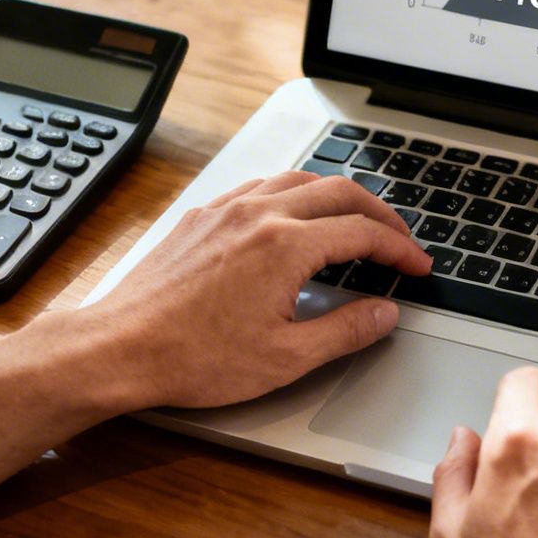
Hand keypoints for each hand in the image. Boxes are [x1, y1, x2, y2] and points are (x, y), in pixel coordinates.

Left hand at [86, 170, 432, 408]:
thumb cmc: (192, 357)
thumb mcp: (285, 358)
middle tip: (399, 240)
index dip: (400, 249)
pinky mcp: (201, 217)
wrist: (121, 347)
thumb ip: (345, 330)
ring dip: (337, 196)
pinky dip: (293, 193)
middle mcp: (258, 214)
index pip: (363, 233)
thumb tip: (384, 314)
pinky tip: (294, 216)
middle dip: (379, 213)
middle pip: (339, 192)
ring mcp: (226, 210)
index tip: (417, 266)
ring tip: (356, 221)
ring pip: (298, 179)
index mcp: (285, 246)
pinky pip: (259, 186)